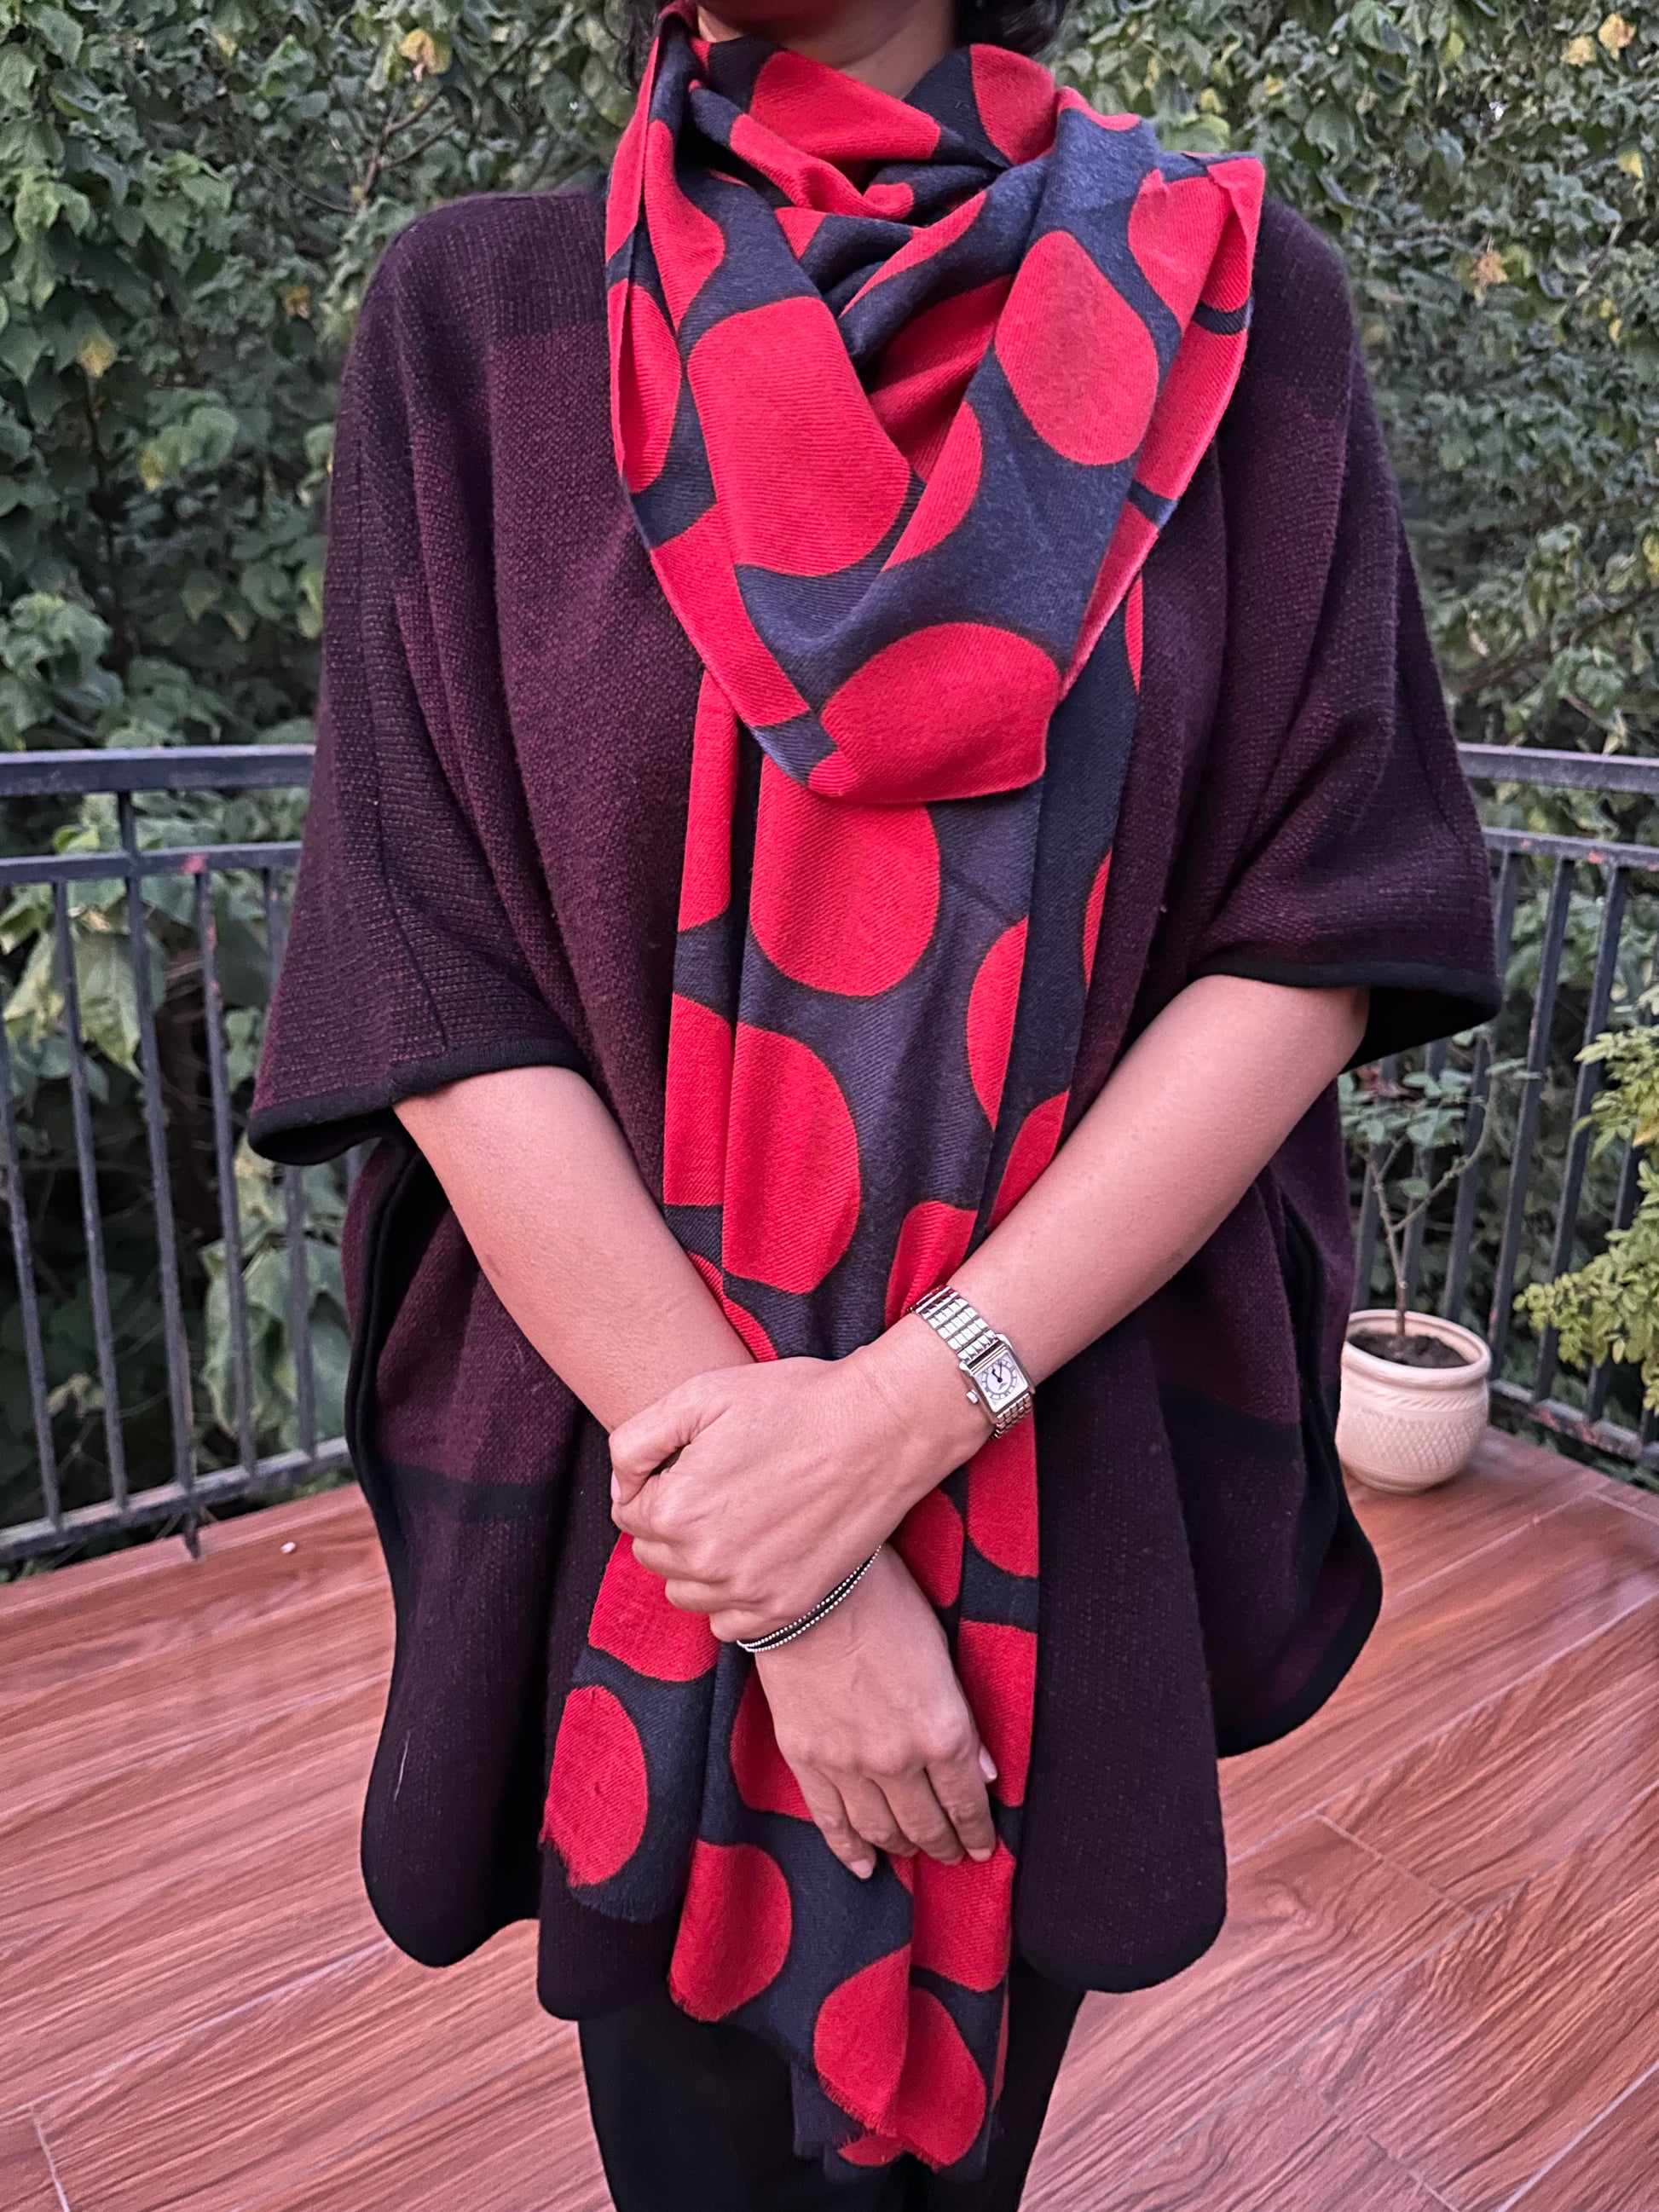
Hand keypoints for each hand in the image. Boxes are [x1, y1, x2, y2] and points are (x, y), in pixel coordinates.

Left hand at [609, 1320, 988, 1642]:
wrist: (882, 1429)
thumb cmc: (793, 1402)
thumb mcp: (699, 1395)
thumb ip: (636, 1441)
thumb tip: (622, 1487)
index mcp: (676, 1509)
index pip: (628, 1511)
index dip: (657, 1481)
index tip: (695, 1461)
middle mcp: (705, 1561)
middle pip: (654, 1553)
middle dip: (673, 1521)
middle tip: (721, 1484)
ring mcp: (747, 1591)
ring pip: (686, 1591)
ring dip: (698, 1561)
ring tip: (739, 1518)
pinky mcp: (786, 1607)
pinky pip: (728, 1623)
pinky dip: (732, 1597)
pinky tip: (757, 1556)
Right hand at [755, 1546, 997, 1876]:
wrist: (810, 1590)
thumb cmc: (884, 1602)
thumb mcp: (939, 1652)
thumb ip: (960, 1718)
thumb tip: (981, 1771)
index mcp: (941, 1730)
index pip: (967, 1802)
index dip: (977, 1831)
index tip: (982, 1847)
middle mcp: (898, 1759)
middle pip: (926, 1824)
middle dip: (942, 1844)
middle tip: (951, 1853)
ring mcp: (848, 1765)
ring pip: (881, 1830)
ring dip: (902, 1847)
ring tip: (912, 1852)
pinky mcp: (806, 1759)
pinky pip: (831, 1821)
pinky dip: (849, 1850)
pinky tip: (863, 1867)